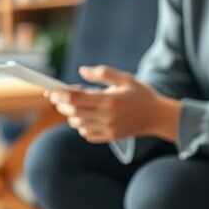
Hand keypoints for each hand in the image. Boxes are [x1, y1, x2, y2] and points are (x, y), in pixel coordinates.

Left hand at [45, 65, 162, 143]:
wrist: (158, 117)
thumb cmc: (141, 94)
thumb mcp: (125, 78)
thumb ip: (102, 73)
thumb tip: (82, 71)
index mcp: (108, 100)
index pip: (75, 98)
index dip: (59, 94)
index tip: (51, 90)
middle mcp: (106, 117)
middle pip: (72, 112)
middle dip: (62, 103)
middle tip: (60, 95)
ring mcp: (108, 129)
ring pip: (77, 123)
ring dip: (72, 114)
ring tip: (78, 104)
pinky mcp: (109, 137)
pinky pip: (86, 134)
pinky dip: (81, 125)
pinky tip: (88, 117)